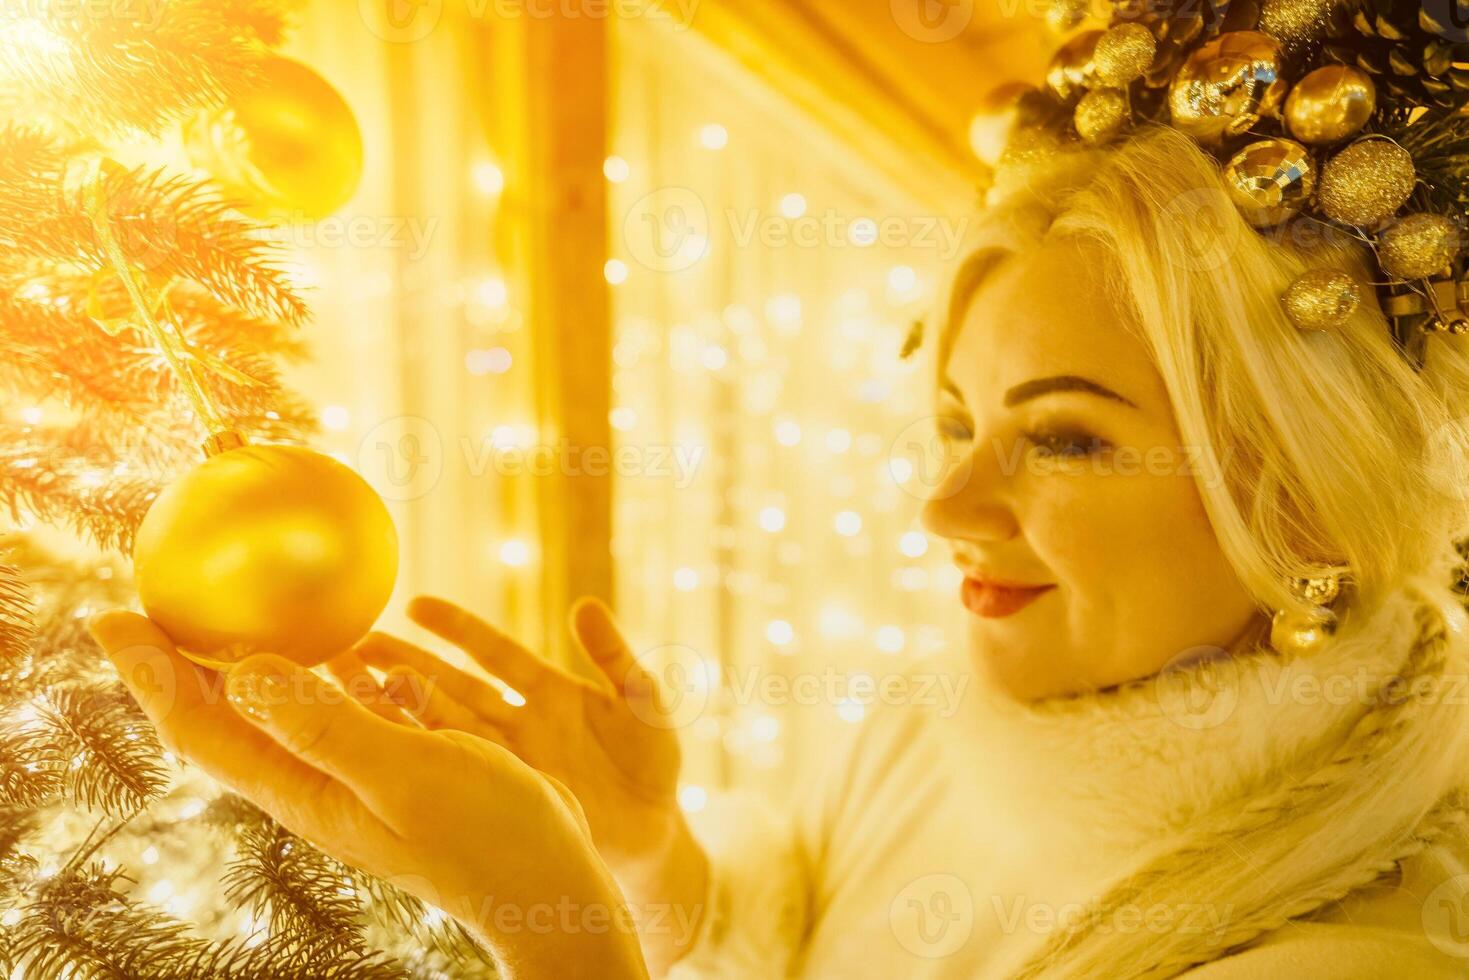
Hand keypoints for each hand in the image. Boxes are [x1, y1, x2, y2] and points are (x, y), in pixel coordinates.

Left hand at [88, 611, 648, 979]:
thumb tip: (243, 674)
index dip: (149, 674)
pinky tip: (355, 644)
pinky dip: (338, 670)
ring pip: (289, 708)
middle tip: (152, 604)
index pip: (200, 728)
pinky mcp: (402, 762)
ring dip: (255, 663)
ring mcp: (360, 772)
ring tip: (237, 615)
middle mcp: (318, 779)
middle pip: (228, 716)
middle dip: (181, 663)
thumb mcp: (405, 773)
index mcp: (302, 788)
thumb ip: (327, 725)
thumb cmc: (483, 833)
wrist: (547, 877)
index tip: (111, 618)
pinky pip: (354, 705)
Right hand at [341, 596, 707, 971]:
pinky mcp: (506, 797)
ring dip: (401, 712)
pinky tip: (383, 748)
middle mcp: (517, 722)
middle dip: (404, 665)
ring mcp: (506, 762)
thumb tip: (584, 606)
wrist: (655, 838)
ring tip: (349, 691)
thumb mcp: (645, 704)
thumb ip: (617, 657)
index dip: (456, 628)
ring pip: (443, 732)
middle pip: (450, 687)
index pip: (493, 652)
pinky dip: (424, 761)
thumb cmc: (653, 765)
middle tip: (350, 646)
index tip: (413, 604)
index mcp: (548, 691)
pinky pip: (459, 776)